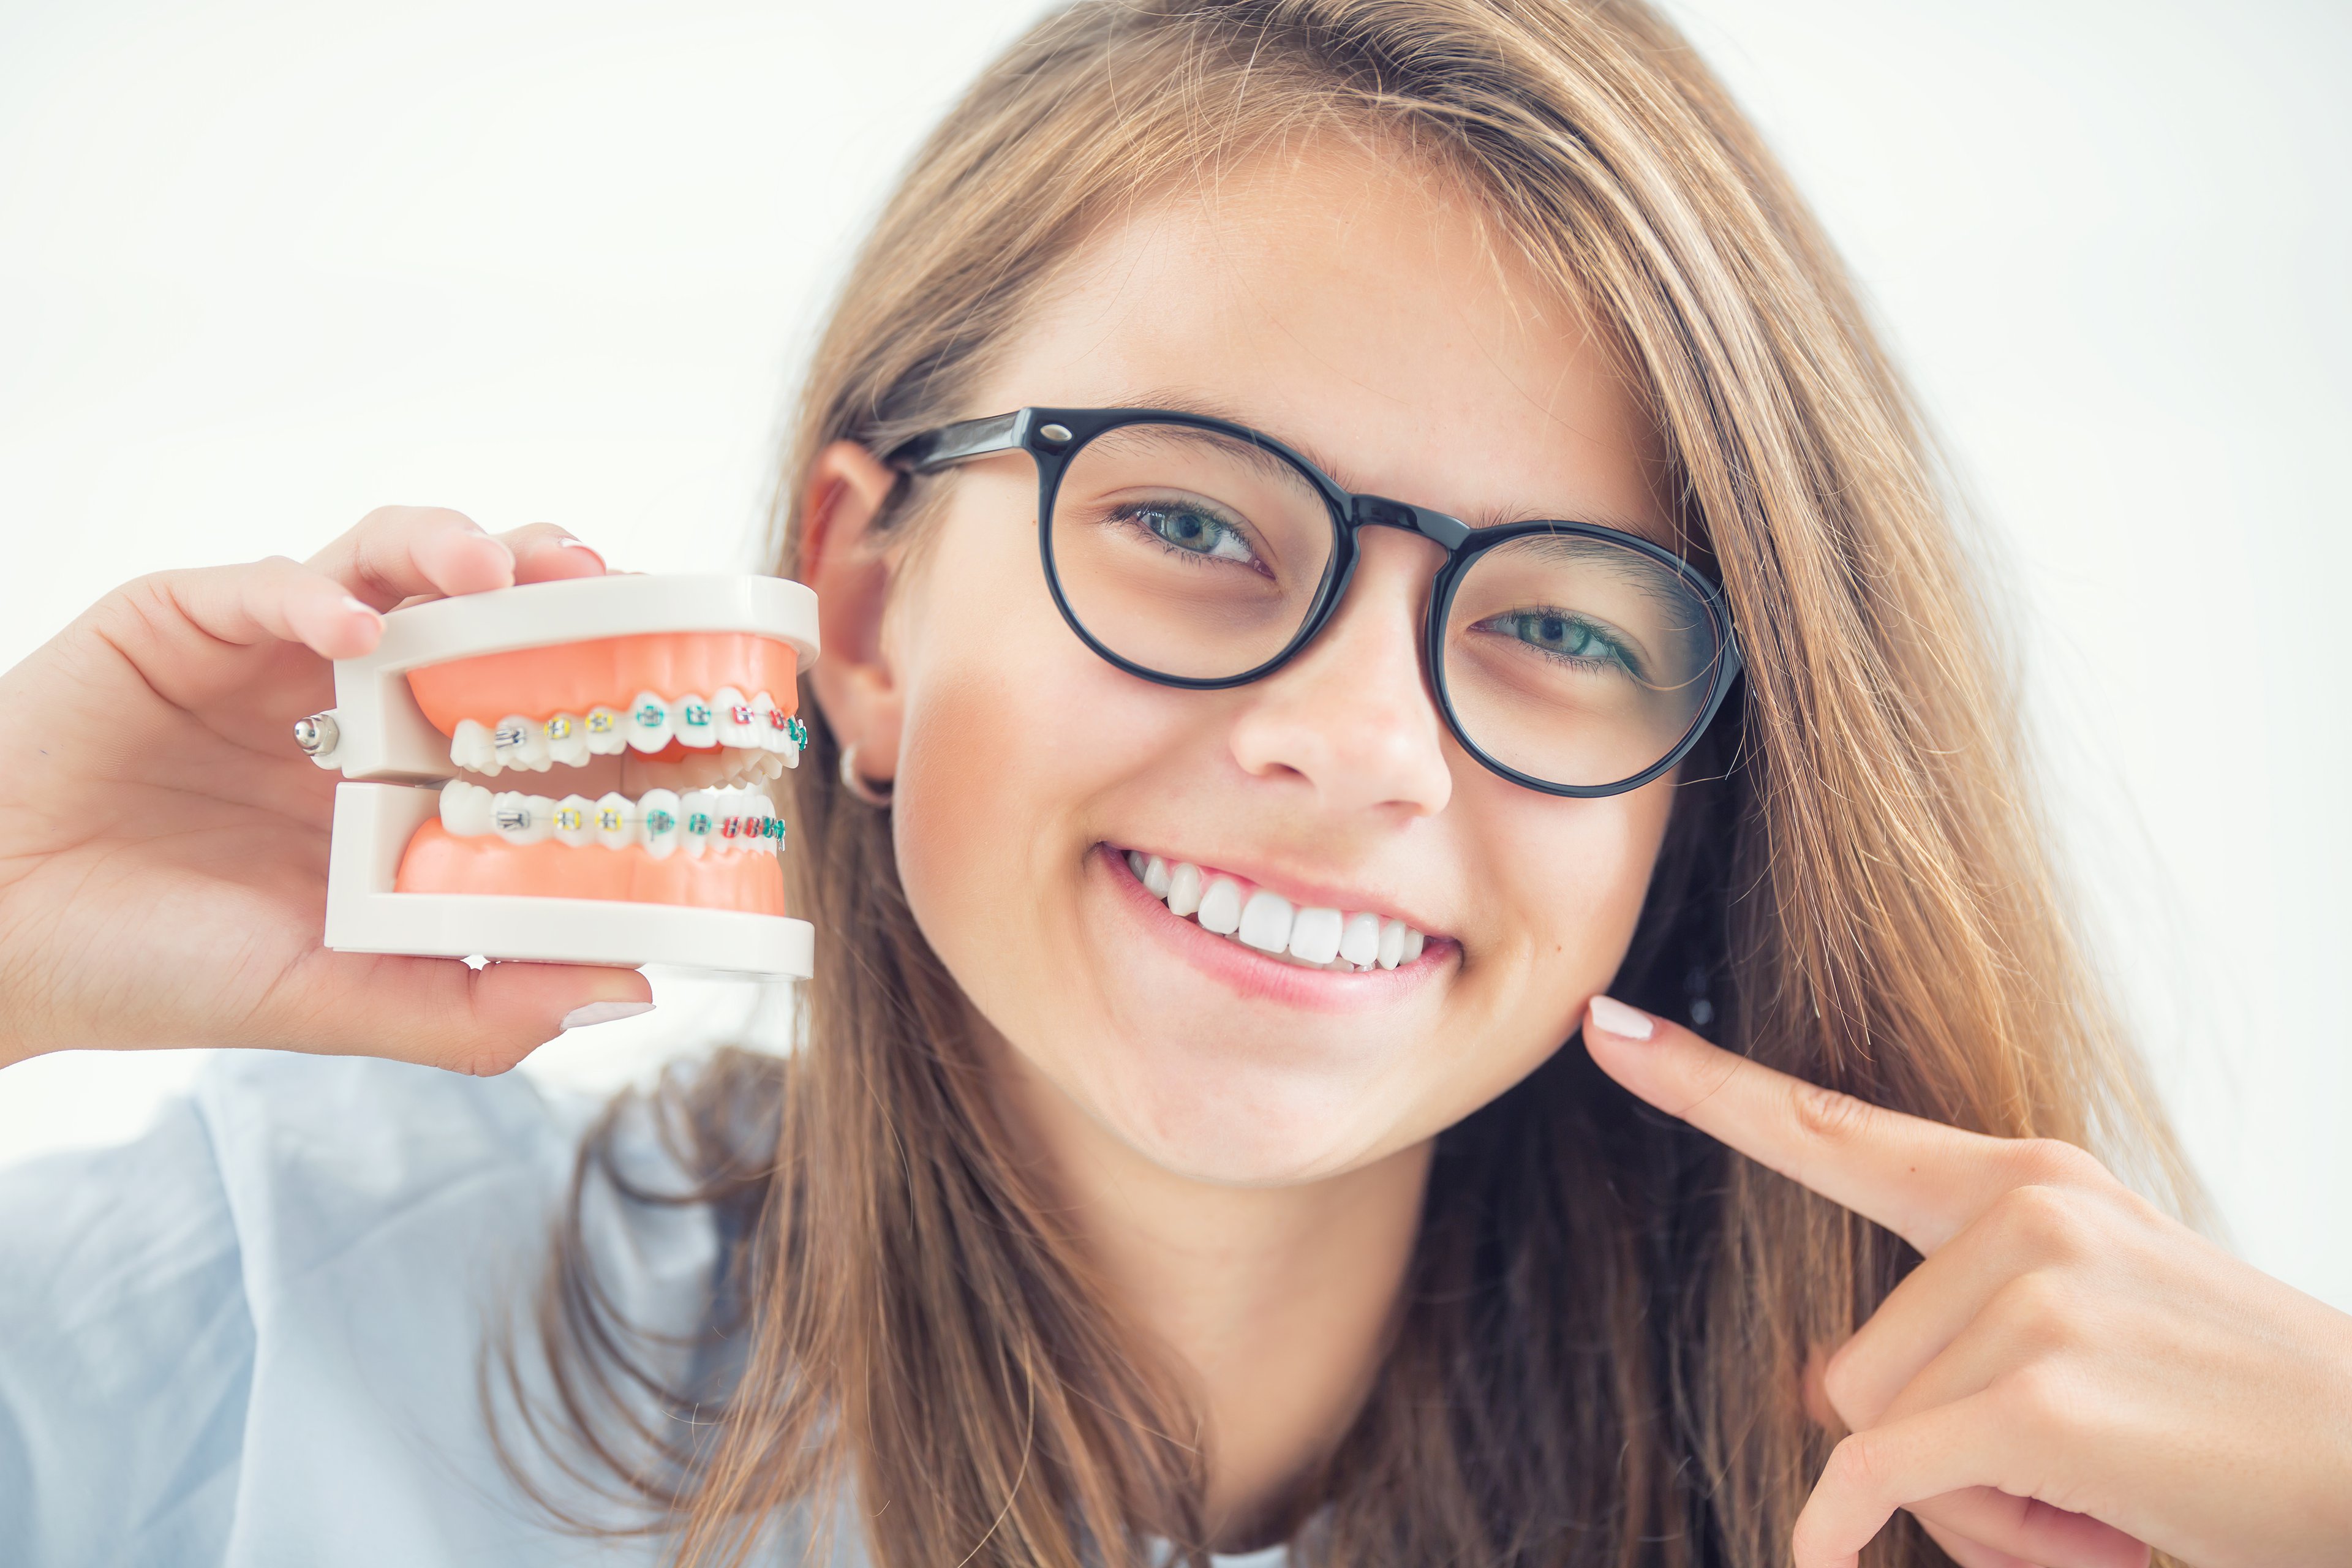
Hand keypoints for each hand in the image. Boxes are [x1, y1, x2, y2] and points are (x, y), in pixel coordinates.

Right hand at [0, 507, 651, 1073]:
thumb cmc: (160, 971)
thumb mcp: (343, 999)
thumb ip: (481, 1003)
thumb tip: (633, 988)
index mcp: (404, 780)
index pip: (533, 709)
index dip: (610, 691)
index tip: (687, 698)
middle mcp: (354, 702)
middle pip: (484, 610)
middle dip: (559, 589)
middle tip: (619, 597)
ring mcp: (273, 654)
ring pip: (390, 558)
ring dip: (458, 553)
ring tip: (505, 574)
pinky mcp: (180, 620)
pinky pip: (263, 582)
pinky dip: (313, 593)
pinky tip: (350, 629)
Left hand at [1582, 994, 2351, 1567]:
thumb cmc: (2224, 1415)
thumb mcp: (2085, 1339)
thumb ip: (1945, 1337)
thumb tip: (1811, 1386)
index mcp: (2024, 1182)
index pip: (1829, 1125)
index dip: (1706, 1084)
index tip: (1608, 1028)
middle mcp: (2022, 1210)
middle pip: (1845, 1365)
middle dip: (1928, 1449)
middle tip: (2074, 1467)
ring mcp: (2035, 1293)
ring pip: (1871, 1432)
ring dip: (1965, 1500)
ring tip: (2100, 1492)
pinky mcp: (2042, 1393)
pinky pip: (1880, 1477)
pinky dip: (1850, 1531)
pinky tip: (1838, 1552)